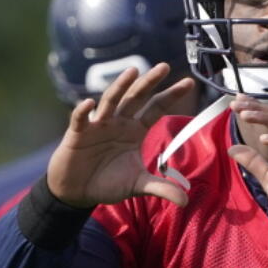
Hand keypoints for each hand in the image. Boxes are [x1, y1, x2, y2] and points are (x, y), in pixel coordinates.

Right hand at [47, 64, 196, 207]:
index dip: (171, 95)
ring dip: (120, 87)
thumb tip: (185, 201)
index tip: (189, 82)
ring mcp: (98, 125)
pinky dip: (83, 111)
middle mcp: (119, 122)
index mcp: (135, 130)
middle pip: (136, 98)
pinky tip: (88, 103)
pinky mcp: (77, 134)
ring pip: (110, 101)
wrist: (78, 191)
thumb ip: (161, 188)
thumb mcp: (137, 185)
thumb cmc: (108, 183)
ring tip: (132, 72)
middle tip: (164, 66)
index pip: (156, 108)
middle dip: (149, 82)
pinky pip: (80, 120)